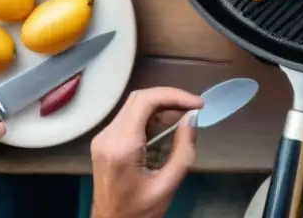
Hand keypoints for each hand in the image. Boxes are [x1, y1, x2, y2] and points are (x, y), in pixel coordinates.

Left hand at [91, 88, 203, 217]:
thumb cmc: (139, 212)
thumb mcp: (167, 185)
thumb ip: (183, 150)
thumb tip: (193, 118)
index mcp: (121, 147)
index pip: (145, 101)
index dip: (174, 95)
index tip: (198, 104)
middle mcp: (107, 136)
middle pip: (139, 99)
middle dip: (170, 98)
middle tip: (194, 108)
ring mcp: (103, 138)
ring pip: (134, 106)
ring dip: (162, 107)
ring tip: (186, 115)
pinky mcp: (105, 142)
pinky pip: (130, 118)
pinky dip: (152, 116)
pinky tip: (169, 125)